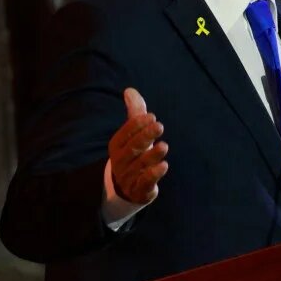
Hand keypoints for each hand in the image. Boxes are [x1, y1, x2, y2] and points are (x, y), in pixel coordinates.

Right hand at [108, 88, 168, 204]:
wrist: (128, 187)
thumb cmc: (134, 154)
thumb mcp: (133, 134)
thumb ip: (134, 113)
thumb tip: (130, 90)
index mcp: (116, 146)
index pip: (124, 134)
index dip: (137, 125)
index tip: (151, 116)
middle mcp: (120, 161)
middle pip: (132, 148)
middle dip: (145, 136)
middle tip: (159, 126)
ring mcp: (128, 177)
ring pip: (140, 165)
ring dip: (152, 155)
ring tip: (164, 146)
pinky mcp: (139, 190)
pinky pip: (144, 182)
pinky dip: (153, 174)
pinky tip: (164, 166)